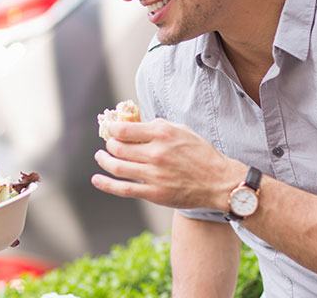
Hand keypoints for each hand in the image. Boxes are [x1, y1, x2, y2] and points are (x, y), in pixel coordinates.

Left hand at [91, 119, 245, 210]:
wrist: (219, 182)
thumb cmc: (201, 154)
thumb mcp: (181, 130)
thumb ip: (157, 126)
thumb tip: (134, 124)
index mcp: (162, 134)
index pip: (125, 129)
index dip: (112, 129)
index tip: (111, 129)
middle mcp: (156, 153)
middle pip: (118, 148)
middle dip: (109, 145)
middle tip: (108, 144)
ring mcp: (154, 175)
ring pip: (117, 167)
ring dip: (104, 161)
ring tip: (100, 157)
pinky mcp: (154, 193)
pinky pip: (123, 189)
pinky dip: (106, 184)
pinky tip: (96, 179)